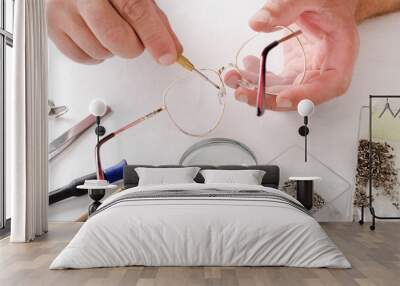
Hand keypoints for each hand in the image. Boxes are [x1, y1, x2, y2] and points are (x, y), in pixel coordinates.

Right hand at [46, 0, 181, 64]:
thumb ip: (157, 23)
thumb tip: (171, 51)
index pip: (135, 11)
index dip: (154, 37)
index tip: (166, 56)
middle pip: (114, 36)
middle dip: (132, 47)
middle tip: (134, 39)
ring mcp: (63, 9)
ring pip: (99, 51)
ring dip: (113, 50)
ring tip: (109, 30)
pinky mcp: (53, 27)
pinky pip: (83, 58)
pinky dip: (96, 55)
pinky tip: (95, 36)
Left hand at [224, 0, 359, 110]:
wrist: (328, 1)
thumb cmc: (327, 0)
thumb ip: (285, 7)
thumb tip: (258, 21)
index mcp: (341, 53)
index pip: (330, 85)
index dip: (306, 96)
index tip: (282, 98)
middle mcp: (324, 68)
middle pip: (300, 96)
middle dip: (269, 98)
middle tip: (243, 92)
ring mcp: (307, 71)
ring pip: (282, 92)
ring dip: (256, 91)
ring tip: (233, 78)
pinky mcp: (294, 70)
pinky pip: (274, 82)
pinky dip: (257, 78)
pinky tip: (244, 66)